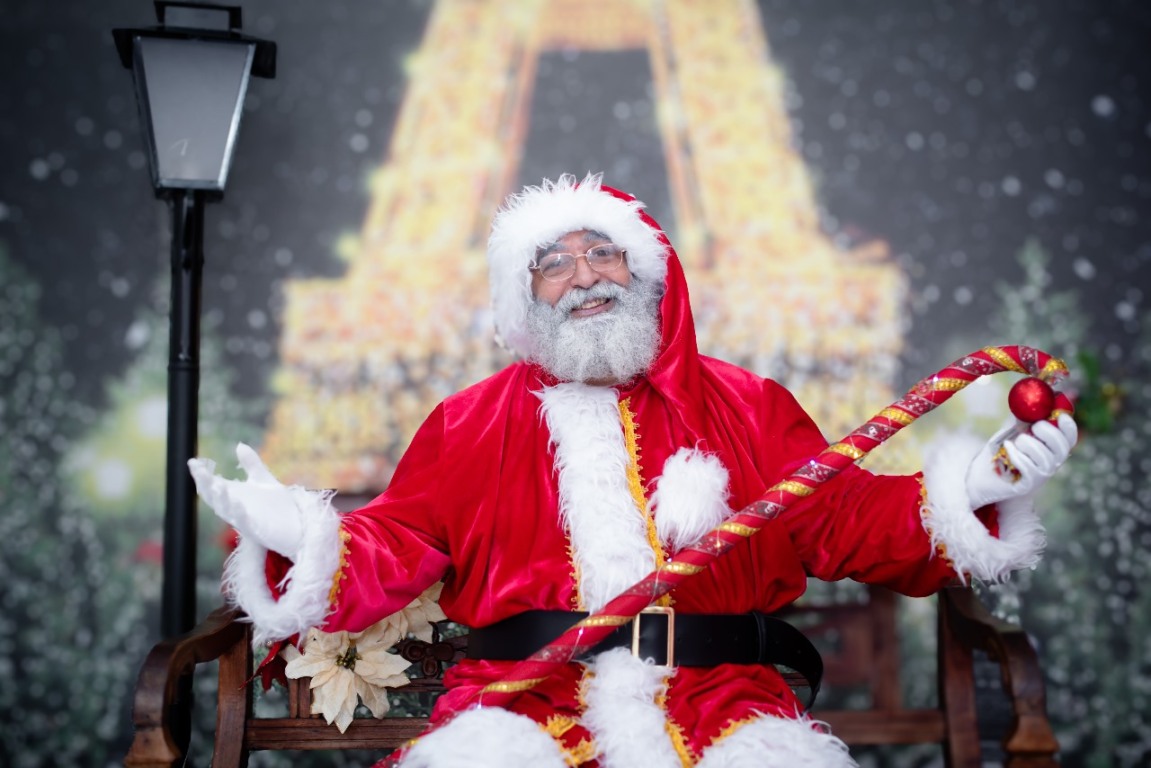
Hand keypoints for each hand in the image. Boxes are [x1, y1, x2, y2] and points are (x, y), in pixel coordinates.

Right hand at [188, 443, 304, 558]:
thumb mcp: (263, 480)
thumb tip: (239, 445)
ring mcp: (245, 522)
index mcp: (234, 498)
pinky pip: (245, 524)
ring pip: (226, 512)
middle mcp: (235, 510)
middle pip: (214, 499)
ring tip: (217, 485)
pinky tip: (238, 503)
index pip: (212, 485)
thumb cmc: (278, 507)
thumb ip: (251, 464)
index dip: (201, 475)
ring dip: (221, 499)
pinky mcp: (258, 531)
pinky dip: (240, 514)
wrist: (299, 527)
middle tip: (199, 471)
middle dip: (205, 485)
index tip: (193, 461)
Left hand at [965, 414, 1077, 509]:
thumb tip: (1027, 398)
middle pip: (1062, 447)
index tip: (1060, 415)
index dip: (1069, 427)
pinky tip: (1007, 448)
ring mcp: (1040, 475)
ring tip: (1015, 440)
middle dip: (1049, 432)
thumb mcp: (1011, 431)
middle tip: (1033, 426)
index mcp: (1050, 448)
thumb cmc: (999, 452)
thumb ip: (1021, 418)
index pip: (1070, 439)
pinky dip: (1017, 454)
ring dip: (1028, 444)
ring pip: (1045, 457)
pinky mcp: (1027, 485)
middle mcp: (1050, 463)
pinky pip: (1029, 468)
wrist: (979, 475)